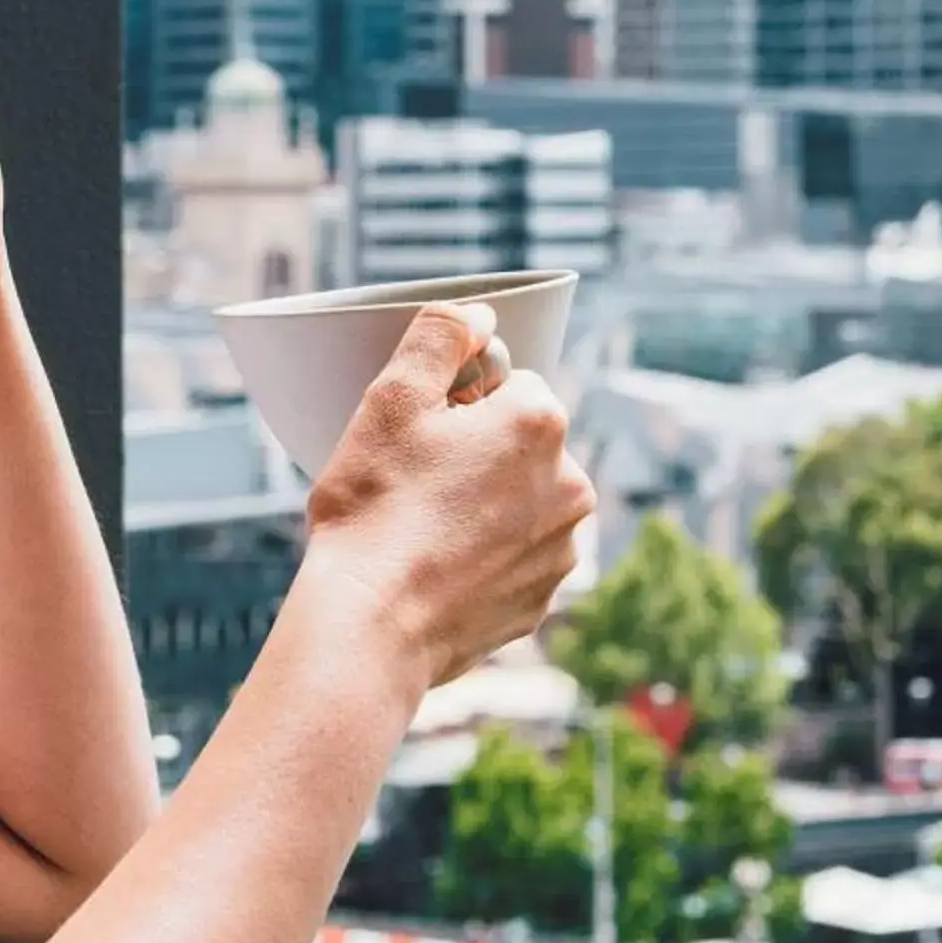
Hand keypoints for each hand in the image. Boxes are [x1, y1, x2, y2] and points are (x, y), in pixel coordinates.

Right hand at [300, 303, 596, 688]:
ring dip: (484, 505)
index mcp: (540, 423)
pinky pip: (514, 559)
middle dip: (478, 452)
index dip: (457, 402)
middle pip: (521, 444)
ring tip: (424, 529)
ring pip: (520, 502)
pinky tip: (436, 568)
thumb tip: (478, 314)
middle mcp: (571, 484)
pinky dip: (483, 557)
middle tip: (416, 481)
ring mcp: (560, 549)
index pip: (508, 384)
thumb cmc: (374, 509)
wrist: (370, 628)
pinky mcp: (541, 600)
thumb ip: (439, 336)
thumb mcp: (390, 399)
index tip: (421, 434)